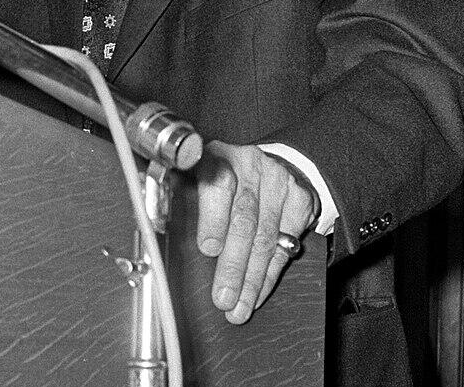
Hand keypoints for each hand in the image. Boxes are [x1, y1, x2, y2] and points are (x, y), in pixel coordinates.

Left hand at [196, 141, 319, 323]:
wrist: (271, 165)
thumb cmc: (224, 179)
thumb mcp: (199, 176)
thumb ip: (183, 197)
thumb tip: (164, 231)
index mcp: (216, 155)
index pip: (217, 183)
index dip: (213, 217)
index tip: (208, 248)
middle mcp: (249, 164)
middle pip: (243, 219)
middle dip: (232, 264)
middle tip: (222, 297)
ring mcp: (278, 180)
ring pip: (265, 237)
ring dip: (251, 278)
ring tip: (239, 307)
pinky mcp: (300, 199)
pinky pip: (285, 245)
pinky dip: (270, 274)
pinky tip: (259, 293)